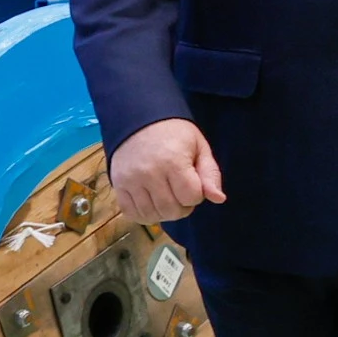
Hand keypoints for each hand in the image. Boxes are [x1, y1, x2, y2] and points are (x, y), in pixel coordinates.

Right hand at [109, 118, 223, 223]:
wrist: (140, 121)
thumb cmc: (175, 135)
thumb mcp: (199, 147)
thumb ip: (210, 174)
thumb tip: (219, 199)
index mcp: (173, 161)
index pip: (192, 197)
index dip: (197, 195)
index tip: (192, 182)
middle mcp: (149, 172)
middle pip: (172, 210)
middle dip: (182, 207)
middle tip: (180, 192)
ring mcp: (131, 180)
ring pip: (152, 215)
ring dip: (164, 213)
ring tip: (167, 197)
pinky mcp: (118, 185)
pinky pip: (131, 213)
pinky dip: (144, 215)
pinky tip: (151, 203)